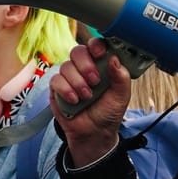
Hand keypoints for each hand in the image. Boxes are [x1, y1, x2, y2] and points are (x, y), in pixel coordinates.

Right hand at [50, 37, 130, 167]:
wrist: (94, 133)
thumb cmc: (108, 112)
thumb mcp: (121, 96)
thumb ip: (121, 77)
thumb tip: (114, 59)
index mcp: (101, 65)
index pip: (96, 46)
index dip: (96, 45)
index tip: (99, 53)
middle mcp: (84, 68)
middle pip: (78, 51)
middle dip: (86, 65)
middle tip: (95, 81)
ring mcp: (70, 77)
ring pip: (66, 66)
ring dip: (78, 82)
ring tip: (87, 96)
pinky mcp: (57, 88)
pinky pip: (56, 80)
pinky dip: (66, 90)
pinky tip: (75, 100)